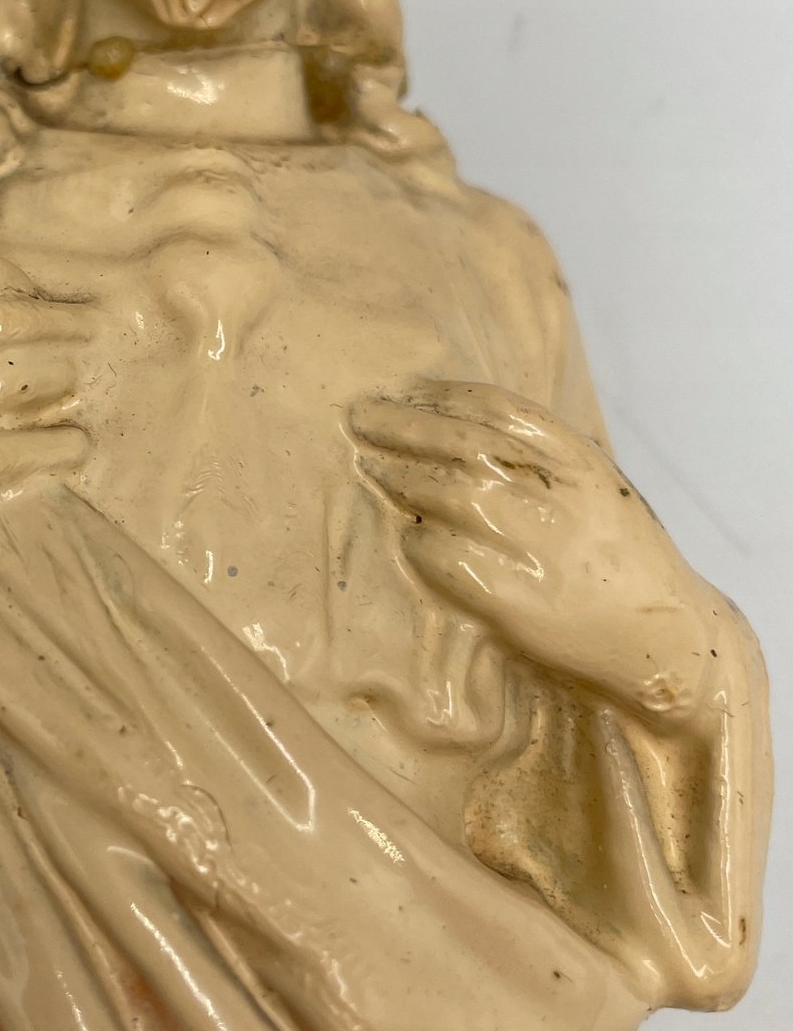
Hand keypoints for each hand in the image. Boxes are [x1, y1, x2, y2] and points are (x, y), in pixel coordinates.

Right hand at [0, 250, 92, 545]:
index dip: (25, 284)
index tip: (37, 298)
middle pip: (29, 318)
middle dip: (68, 325)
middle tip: (92, 333)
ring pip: (41, 376)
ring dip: (66, 377)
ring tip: (76, 383)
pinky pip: (34, 448)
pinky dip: (62, 444)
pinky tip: (71, 443)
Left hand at [349, 380, 715, 727]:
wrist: (669, 640)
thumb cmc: (615, 558)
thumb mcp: (594, 491)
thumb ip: (540, 461)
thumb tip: (449, 425)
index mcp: (582, 463)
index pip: (501, 409)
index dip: (442, 395)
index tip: (404, 390)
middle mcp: (564, 499)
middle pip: (466, 445)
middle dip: (405, 427)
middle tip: (361, 419)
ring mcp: (544, 550)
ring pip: (454, 495)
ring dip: (404, 478)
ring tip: (374, 469)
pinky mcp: (522, 603)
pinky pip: (451, 560)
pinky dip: (421, 544)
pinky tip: (409, 540)